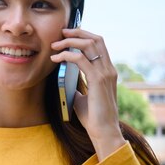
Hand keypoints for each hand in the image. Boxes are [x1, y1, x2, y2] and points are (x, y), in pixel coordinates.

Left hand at [50, 28, 125, 159]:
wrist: (103, 132)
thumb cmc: (93, 117)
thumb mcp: (82, 97)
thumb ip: (77, 85)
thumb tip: (64, 79)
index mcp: (107, 71)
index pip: (99, 44)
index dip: (83, 35)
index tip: (67, 35)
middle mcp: (109, 69)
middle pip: (95, 39)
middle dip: (77, 32)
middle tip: (61, 32)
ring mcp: (105, 73)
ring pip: (88, 44)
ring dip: (69, 41)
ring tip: (55, 45)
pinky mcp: (98, 80)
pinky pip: (80, 59)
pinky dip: (66, 55)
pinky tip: (56, 59)